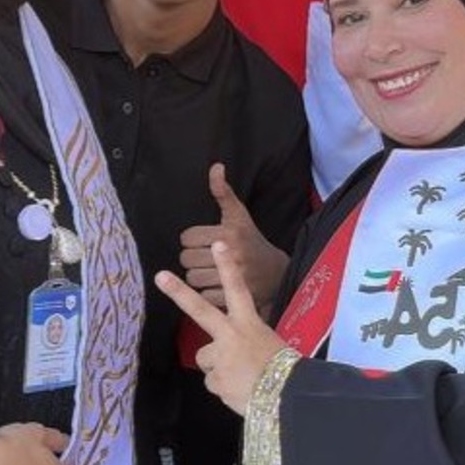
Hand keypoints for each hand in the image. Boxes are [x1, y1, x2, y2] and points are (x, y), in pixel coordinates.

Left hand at [156, 241, 284, 414]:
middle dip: (179, 292)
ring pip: (206, 359)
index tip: (219, 244)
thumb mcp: (268, 344)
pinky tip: (240, 390)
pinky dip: (224, 388)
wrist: (288, 397)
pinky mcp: (215, 380)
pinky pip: (213, 382)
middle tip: (160, 275)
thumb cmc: (282, 371)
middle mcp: (232, 335)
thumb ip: (245, 339)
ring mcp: (221, 357)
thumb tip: (231, 350)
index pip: (238, 289)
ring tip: (241, 377)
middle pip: (200, 310)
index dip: (227, 266)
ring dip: (218, 368)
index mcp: (249, 323)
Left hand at [179, 163, 288, 312]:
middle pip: (186, 258)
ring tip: (208, 271)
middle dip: (192, 258)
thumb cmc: (252, 240)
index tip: (201, 241)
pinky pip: (202, 295)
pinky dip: (205, 292)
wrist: (278, 273)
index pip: (186, 238)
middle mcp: (231, 254)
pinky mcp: (233, 297)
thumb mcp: (239, 215)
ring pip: (192, 278)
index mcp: (229, 233)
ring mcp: (233, 278)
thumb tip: (215, 167)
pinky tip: (215, 285)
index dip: (191, 239)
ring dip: (196, 276)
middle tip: (202, 257)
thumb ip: (223, 192)